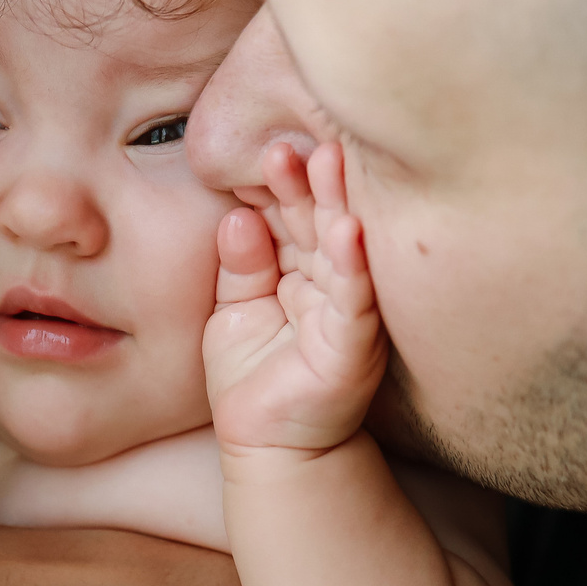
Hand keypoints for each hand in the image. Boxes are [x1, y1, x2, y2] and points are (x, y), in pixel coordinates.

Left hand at [205, 141, 387, 454]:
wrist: (267, 446)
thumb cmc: (253, 378)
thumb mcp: (234, 309)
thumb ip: (239, 264)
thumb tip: (237, 217)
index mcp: (299, 267)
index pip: (291, 214)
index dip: (279, 182)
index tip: (267, 142)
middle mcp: (329, 282)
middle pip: (319, 220)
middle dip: (310, 179)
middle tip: (299, 139)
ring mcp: (345, 312)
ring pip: (343, 248)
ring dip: (336, 203)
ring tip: (326, 160)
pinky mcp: (352, 347)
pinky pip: (353, 300)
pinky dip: (350, 265)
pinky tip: (347, 231)